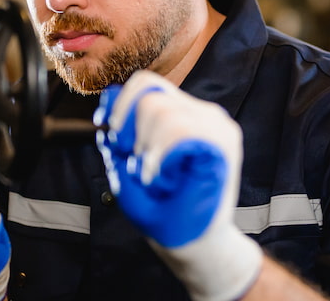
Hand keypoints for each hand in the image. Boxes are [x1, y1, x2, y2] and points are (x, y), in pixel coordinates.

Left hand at [95, 70, 262, 300]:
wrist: (193, 245)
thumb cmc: (164, 210)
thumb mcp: (130, 165)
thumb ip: (120, 134)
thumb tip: (106, 100)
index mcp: (184, 114)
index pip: (147, 83)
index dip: (120, 103)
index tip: (111, 135)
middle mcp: (203, 113)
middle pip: (149, 94)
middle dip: (129, 133)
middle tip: (141, 166)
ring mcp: (216, 125)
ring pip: (160, 110)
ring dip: (146, 151)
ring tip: (157, 177)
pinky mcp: (223, 142)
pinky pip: (178, 129)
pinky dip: (159, 158)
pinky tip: (164, 179)